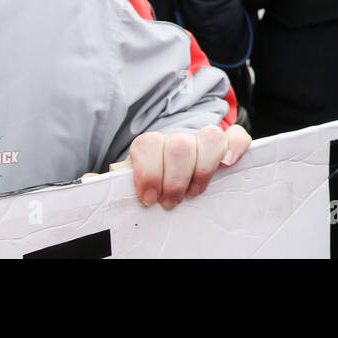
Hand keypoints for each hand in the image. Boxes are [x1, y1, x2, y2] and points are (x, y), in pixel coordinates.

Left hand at [129, 124, 251, 209]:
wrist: (170, 174)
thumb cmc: (153, 187)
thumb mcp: (132, 185)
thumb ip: (119, 182)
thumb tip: (100, 180)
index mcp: (152, 146)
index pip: (148, 144)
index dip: (149, 172)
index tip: (150, 198)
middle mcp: (178, 139)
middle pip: (180, 144)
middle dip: (176, 179)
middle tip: (171, 202)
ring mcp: (202, 140)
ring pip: (210, 136)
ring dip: (203, 169)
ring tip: (194, 193)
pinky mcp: (226, 144)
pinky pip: (237, 135)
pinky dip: (235, 147)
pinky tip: (228, 164)